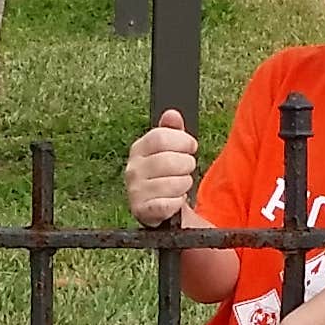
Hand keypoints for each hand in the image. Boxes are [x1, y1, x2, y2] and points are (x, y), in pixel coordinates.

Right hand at [124, 109, 199, 231]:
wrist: (155, 207)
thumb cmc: (164, 174)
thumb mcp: (167, 150)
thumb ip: (171, 131)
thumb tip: (172, 114)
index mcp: (138, 149)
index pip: (160, 136)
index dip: (183, 141)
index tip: (191, 147)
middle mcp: (133, 169)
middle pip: (169, 160)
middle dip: (187, 164)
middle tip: (187, 168)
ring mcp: (135, 191)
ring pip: (173, 183)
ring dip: (185, 184)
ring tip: (181, 185)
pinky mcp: (142, 211)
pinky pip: (169, 204)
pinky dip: (178, 202)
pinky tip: (175, 200)